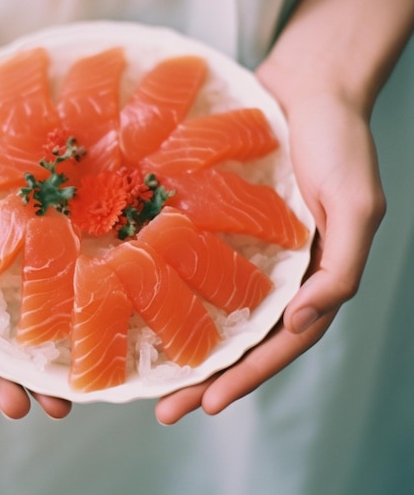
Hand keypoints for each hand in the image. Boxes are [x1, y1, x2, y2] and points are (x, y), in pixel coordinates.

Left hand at [155, 82, 385, 423]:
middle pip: (239, 336)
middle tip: (164, 409)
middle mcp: (275, 270)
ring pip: (211, 306)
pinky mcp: (217, 219)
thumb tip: (302, 320)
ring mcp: (245, 246)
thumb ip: (343, 267)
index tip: (207, 405)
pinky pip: (194, 260)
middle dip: (205, 376)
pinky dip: (172, 285)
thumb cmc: (338, 142)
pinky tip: (139, 302)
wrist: (305, 85)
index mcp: (311, 276)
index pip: (279, 342)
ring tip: (145, 375)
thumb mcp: (356, 204)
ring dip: (182, 341)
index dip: (247, 377)